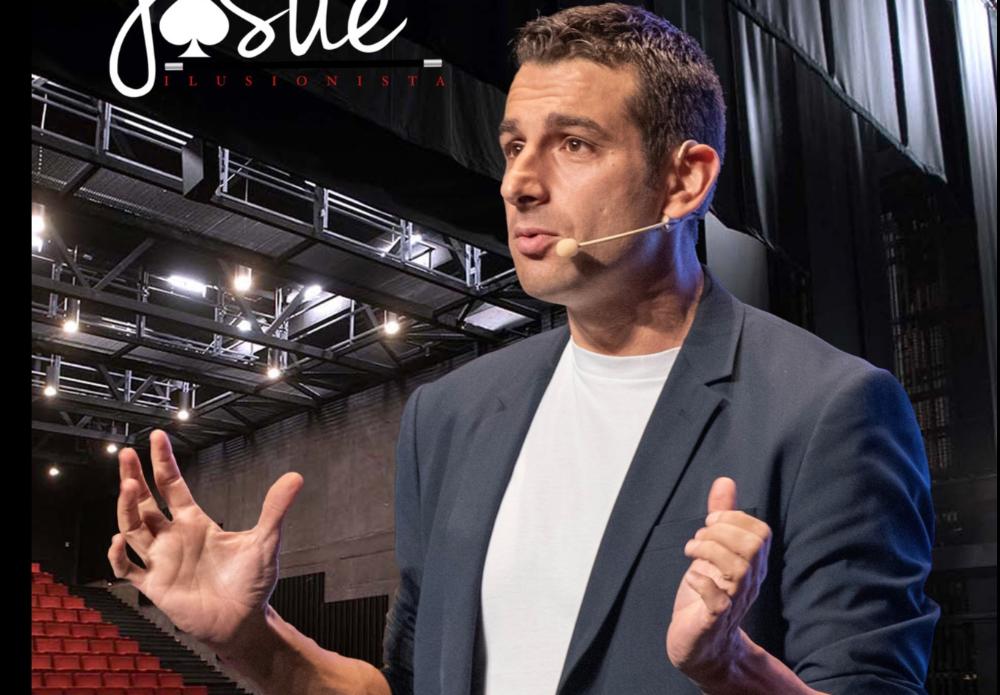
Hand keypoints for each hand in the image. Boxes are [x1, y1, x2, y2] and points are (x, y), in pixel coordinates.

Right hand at [108, 430, 302, 650]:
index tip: (157, 437)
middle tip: (126, 454)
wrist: (244, 621)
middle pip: (145, 502)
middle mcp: (173, 537)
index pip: (172, 486)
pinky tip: (117, 540)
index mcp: (195, 522)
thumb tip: (296, 477)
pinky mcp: (155, 586)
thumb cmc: (252, 582)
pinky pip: (128, 569)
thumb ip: (274, 509)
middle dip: (133, 478)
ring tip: (128, 487)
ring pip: (132, 529)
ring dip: (126, 510)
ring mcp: (161, 560)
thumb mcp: (266, 541)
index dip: (163, 462)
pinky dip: (117, 556)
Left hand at [666, 477, 771, 685]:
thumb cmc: (708, 594)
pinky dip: (701, 581)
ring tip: (691, 551)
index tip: (710, 519)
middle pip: (752, 547)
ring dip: (708, 551)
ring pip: (738, 569)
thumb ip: (721, 517)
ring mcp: (733, 602)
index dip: (734, 518)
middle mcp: (748, 582)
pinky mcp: (714, 620)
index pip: (760, 532)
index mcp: (751, 564)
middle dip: (721, 532)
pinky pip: (717, 599)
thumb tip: (725, 481)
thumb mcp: (712, 550)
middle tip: (699, 538)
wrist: (703, 646)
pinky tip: (691, 577)